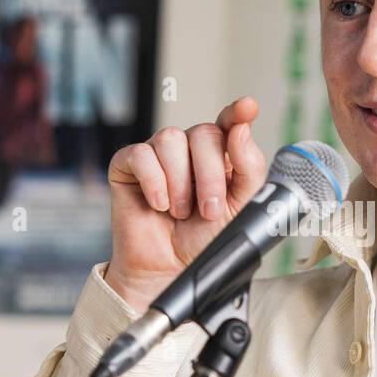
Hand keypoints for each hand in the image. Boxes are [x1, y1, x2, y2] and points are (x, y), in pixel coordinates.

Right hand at [104, 97, 267, 309]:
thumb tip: (241, 130)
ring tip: (180, 212)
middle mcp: (189, 149)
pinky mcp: (128, 165)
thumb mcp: (239, 208)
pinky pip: (140, 155)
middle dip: (210, 176)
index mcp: (220, 156)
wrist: (170, 269)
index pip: (229, 123)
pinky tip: (159, 204)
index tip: (247, 107)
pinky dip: (153, 181)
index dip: (237, 112)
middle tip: (208, 210)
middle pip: (203, 133)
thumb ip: (248, 169)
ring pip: (171, 139)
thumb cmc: (204, 240)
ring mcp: (158, 154)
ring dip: (180, 183)